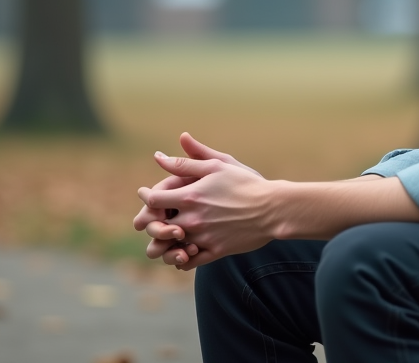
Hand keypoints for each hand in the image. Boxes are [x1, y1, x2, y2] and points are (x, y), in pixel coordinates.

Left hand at [138, 154, 272, 270]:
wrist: (273, 208)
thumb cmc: (246, 183)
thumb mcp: (217, 166)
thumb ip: (187, 162)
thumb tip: (159, 156)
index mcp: (190, 196)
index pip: (153, 200)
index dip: (146, 197)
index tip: (147, 193)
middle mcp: (192, 219)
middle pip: (157, 226)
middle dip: (154, 220)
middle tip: (156, 215)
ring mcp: (202, 238)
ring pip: (170, 246)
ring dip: (166, 240)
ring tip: (169, 232)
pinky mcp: (214, 252)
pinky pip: (188, 262)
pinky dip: (181, 257)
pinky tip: (184, 248)